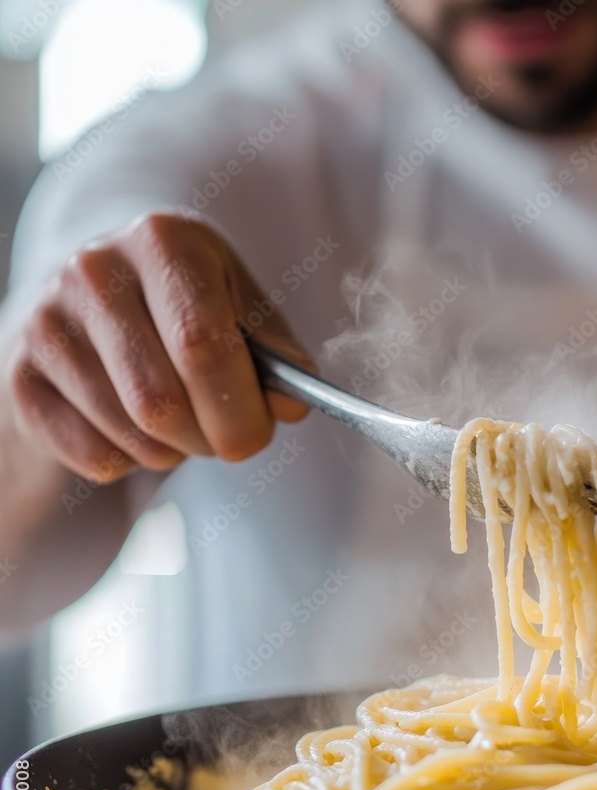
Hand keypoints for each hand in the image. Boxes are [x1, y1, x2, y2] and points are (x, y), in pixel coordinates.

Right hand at [5, 212, 311, 483]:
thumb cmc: (190, 310)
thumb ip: (278, 357)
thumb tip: (291, 404)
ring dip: (175, 450)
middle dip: (211, 439)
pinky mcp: (22, 375)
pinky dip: (132, 461)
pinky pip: (95, 454)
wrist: (101, 307)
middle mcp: (96, 270)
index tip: (257, 435)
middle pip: (163, 400)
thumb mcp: (242, 311)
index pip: (203, 343)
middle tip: (229, 438)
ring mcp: (47, 321)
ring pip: (132, 433)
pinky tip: (134, 426)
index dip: (238, 407)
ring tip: (182, 421)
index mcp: (164, 241)